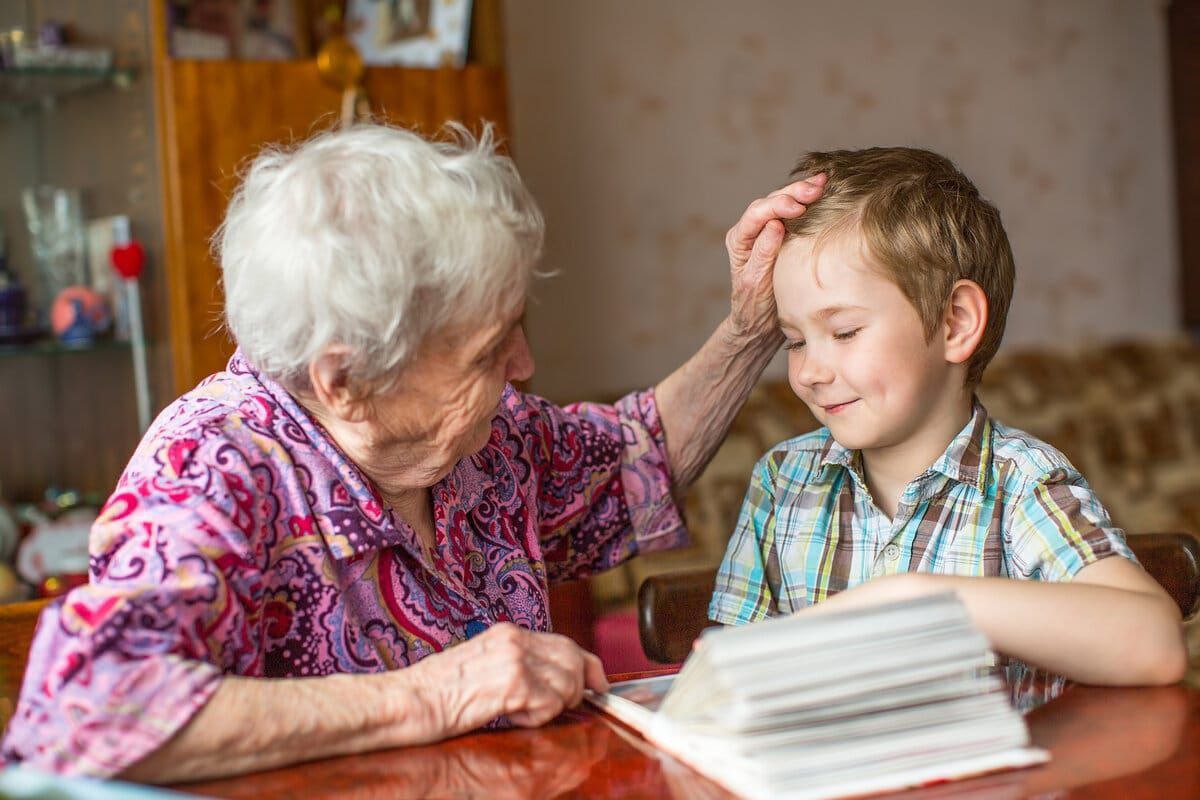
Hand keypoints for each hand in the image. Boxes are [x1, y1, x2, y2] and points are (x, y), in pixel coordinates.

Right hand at [406, 622, 608, 736]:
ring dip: (552, 706)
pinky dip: (536, 719)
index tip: (597, 684)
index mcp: (507, 633)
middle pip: (573, 658)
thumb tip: (553, 681)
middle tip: (553, 709)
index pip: (564, 642)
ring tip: (519, 713)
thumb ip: (517, 666)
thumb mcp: (481, 667)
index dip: (587, 665)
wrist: (405, 701)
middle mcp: (514, 639)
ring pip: (567, 683)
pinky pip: (549, 704)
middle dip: (575, 688)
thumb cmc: (434, 693)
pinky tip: (509, 717)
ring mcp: (515, 658)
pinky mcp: (513, 682)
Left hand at [725, 174, 826, 339]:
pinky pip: (793, 214)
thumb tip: (776, 225)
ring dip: (802, 191)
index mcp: (739, 240)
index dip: (777, 206)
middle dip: (794, 192)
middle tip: (817, 187)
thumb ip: (763, 253)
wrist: (762, 322)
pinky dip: (807, 201)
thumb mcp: (756, 282)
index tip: (798, 208)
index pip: (756, 214)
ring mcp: (766, 231)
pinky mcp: (783, 235)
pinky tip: (822, 191)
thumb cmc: (755, 306)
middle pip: (770, 202)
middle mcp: (750, 231)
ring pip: (782, 203)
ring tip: (823, 182)